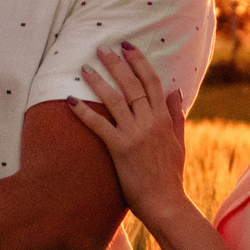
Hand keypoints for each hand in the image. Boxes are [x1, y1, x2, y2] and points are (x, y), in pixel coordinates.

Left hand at [69, 43, 188, 223]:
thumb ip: (176, 115)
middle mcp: (150, 122)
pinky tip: (70, 100)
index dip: (139, 61)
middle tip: (101, 48)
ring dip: (98, 82)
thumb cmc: (170, 175)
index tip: (127, 46)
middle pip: (131, 85)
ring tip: (85, 68)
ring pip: (115, 100)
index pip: (152, 81)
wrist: (166, 203)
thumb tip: (176, 90)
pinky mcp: (120, 149)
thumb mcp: (178, 142)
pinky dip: (84, 112)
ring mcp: (135, 134)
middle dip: (116, 64)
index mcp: (164, 118)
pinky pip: (99, 125)